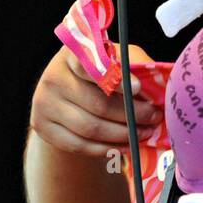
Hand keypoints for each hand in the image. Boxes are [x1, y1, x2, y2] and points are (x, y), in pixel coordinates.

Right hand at [29, 44, 162, 157]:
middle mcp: (53, 76)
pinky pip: (78, 145)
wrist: (71, 96)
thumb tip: (160, 86)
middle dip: (132, 114)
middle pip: (97, 103)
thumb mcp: (120, 60)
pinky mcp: (42, 126)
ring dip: (123, 134)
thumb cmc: (104, 74)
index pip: (90, 65)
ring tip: (145, 133)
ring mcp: (44, 103)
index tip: (139, 88)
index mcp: (72, 53)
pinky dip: (107, 148)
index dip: (116, 79)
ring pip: (90, 128)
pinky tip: (126, 146)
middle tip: (154, 117)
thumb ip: (136, 66)